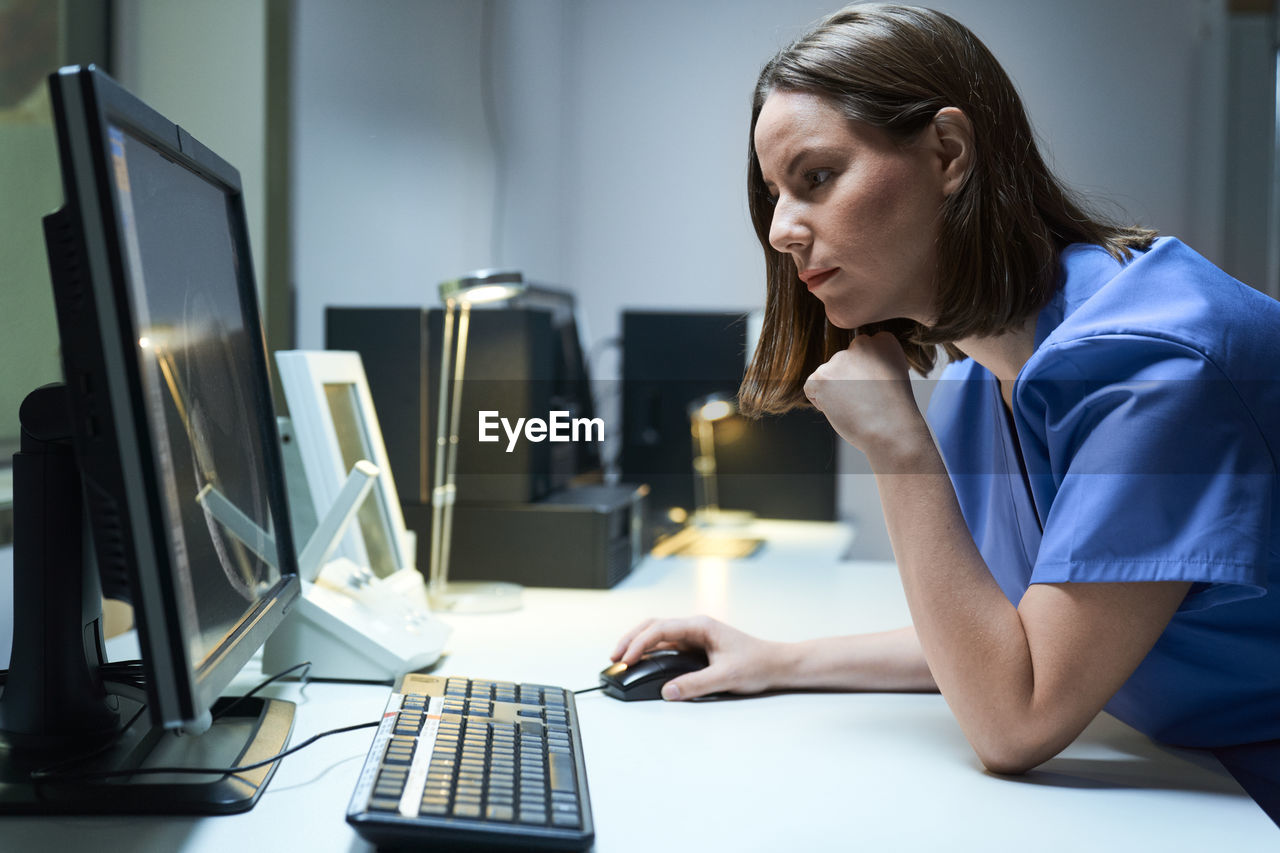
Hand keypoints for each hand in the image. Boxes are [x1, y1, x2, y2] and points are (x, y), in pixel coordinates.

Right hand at [610, 615, 781, 700]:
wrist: (777, 665)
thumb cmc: (757, 664)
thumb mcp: (725, 677)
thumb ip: (695, 685)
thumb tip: (667, 692)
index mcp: (700, 626)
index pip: (660, 629)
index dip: (639, 642)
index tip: (625, 657)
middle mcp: (695, 627)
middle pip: (654, 626)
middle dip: (631, 639)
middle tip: (614, 656)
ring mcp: (695, 636)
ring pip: (658, 634)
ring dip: (639, 644)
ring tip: (622, 658)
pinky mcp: (696, 647)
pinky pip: (667, 645)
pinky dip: (651, 651)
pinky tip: (642, 662)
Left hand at [803, 331, 927, 461]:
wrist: (892, 432)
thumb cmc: (893, 411)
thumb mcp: (891, 374)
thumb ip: (872, 360)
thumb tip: (848, 363)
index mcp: (883, 340)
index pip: (861, 353)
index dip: (867, 377)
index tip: (881, 389)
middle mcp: (862, 343)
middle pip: (842, 363)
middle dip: (848, 382)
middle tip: (868, 400)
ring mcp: (840, 358)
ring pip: (827, 375)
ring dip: (835, 392)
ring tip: (857, 406)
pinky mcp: (822, 376)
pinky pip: (811, 388)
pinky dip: (821, 402)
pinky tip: (843, 409)